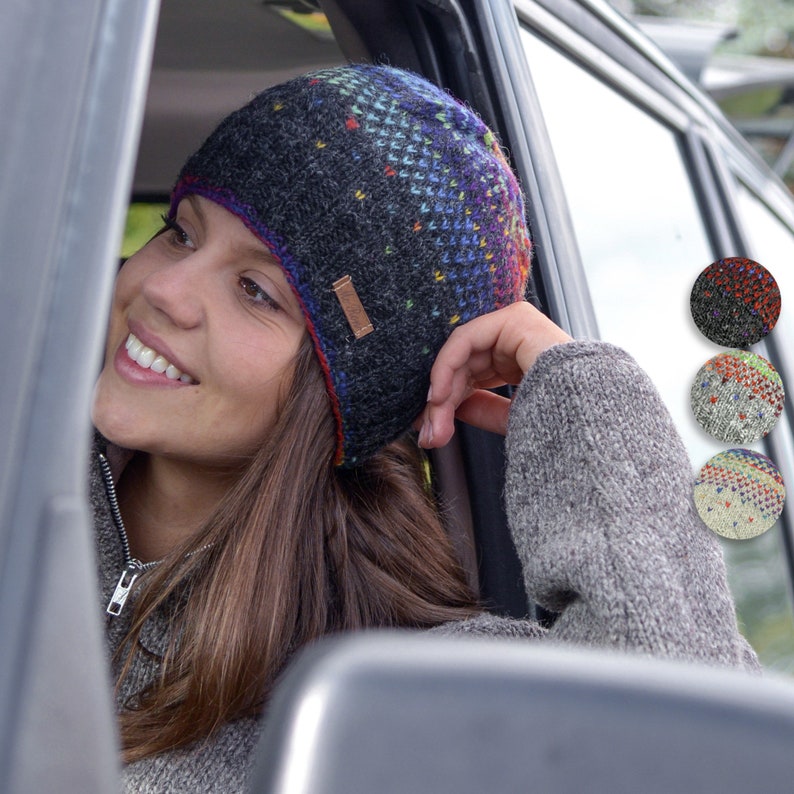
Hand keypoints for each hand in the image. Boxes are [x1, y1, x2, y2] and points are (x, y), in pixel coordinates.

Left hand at [417, 301, 571, 447]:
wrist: (589, 422)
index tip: (429, 433)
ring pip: (460, 355)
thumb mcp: (510, 420)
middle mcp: (518, 343)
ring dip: (441, 390)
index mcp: (521, 364)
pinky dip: (446, 365)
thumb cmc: (561, 425)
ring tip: (433, 421)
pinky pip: (466, 338)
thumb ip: (479, 408)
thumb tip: (439, 410)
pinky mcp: (516, 319)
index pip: (471, 378)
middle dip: (441, 404)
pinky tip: (440, 394)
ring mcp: (518, 327)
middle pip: (462, 368)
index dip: (448, 404)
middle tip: (429, 434)